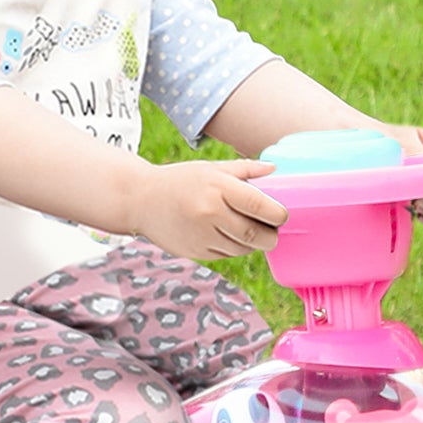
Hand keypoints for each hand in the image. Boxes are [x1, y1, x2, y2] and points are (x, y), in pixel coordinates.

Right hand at [131, 159, 288, 260]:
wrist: (140, 200)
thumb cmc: (180, 180)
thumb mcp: (210, 168)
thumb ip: (244, 170)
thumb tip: (275, 169)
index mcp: (218, 188)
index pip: (261, 207)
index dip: (278, 215)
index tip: (282, 214)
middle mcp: (210, 213)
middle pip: (256, 234)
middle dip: (271, 235)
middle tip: (273, 229)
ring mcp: (202, 236)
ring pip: (243, 248)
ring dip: (253, 243)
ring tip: (250, 230)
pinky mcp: (196, 252)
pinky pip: (227, 254)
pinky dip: (234, 247)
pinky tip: (228, 235)